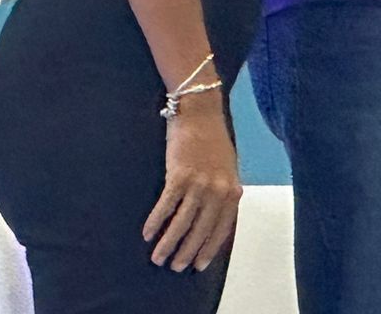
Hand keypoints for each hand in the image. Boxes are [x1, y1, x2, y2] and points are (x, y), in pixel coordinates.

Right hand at [143, 97, 240, 270]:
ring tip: (158, 257)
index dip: (210, 248)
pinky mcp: (180, 175)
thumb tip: (212, 219)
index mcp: (233, 189)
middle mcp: (219, 189)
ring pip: (183, 222)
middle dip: (188, 251)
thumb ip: (222, 192)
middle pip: (202, 229)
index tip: (200, 265)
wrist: (201, 112)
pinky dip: (156, 222)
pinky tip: (148, 233)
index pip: (222, 227)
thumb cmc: (212, 141)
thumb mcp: (226, 169)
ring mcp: (200, 183)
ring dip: (169, 242)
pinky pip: (166, 206)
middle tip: (175, 267)